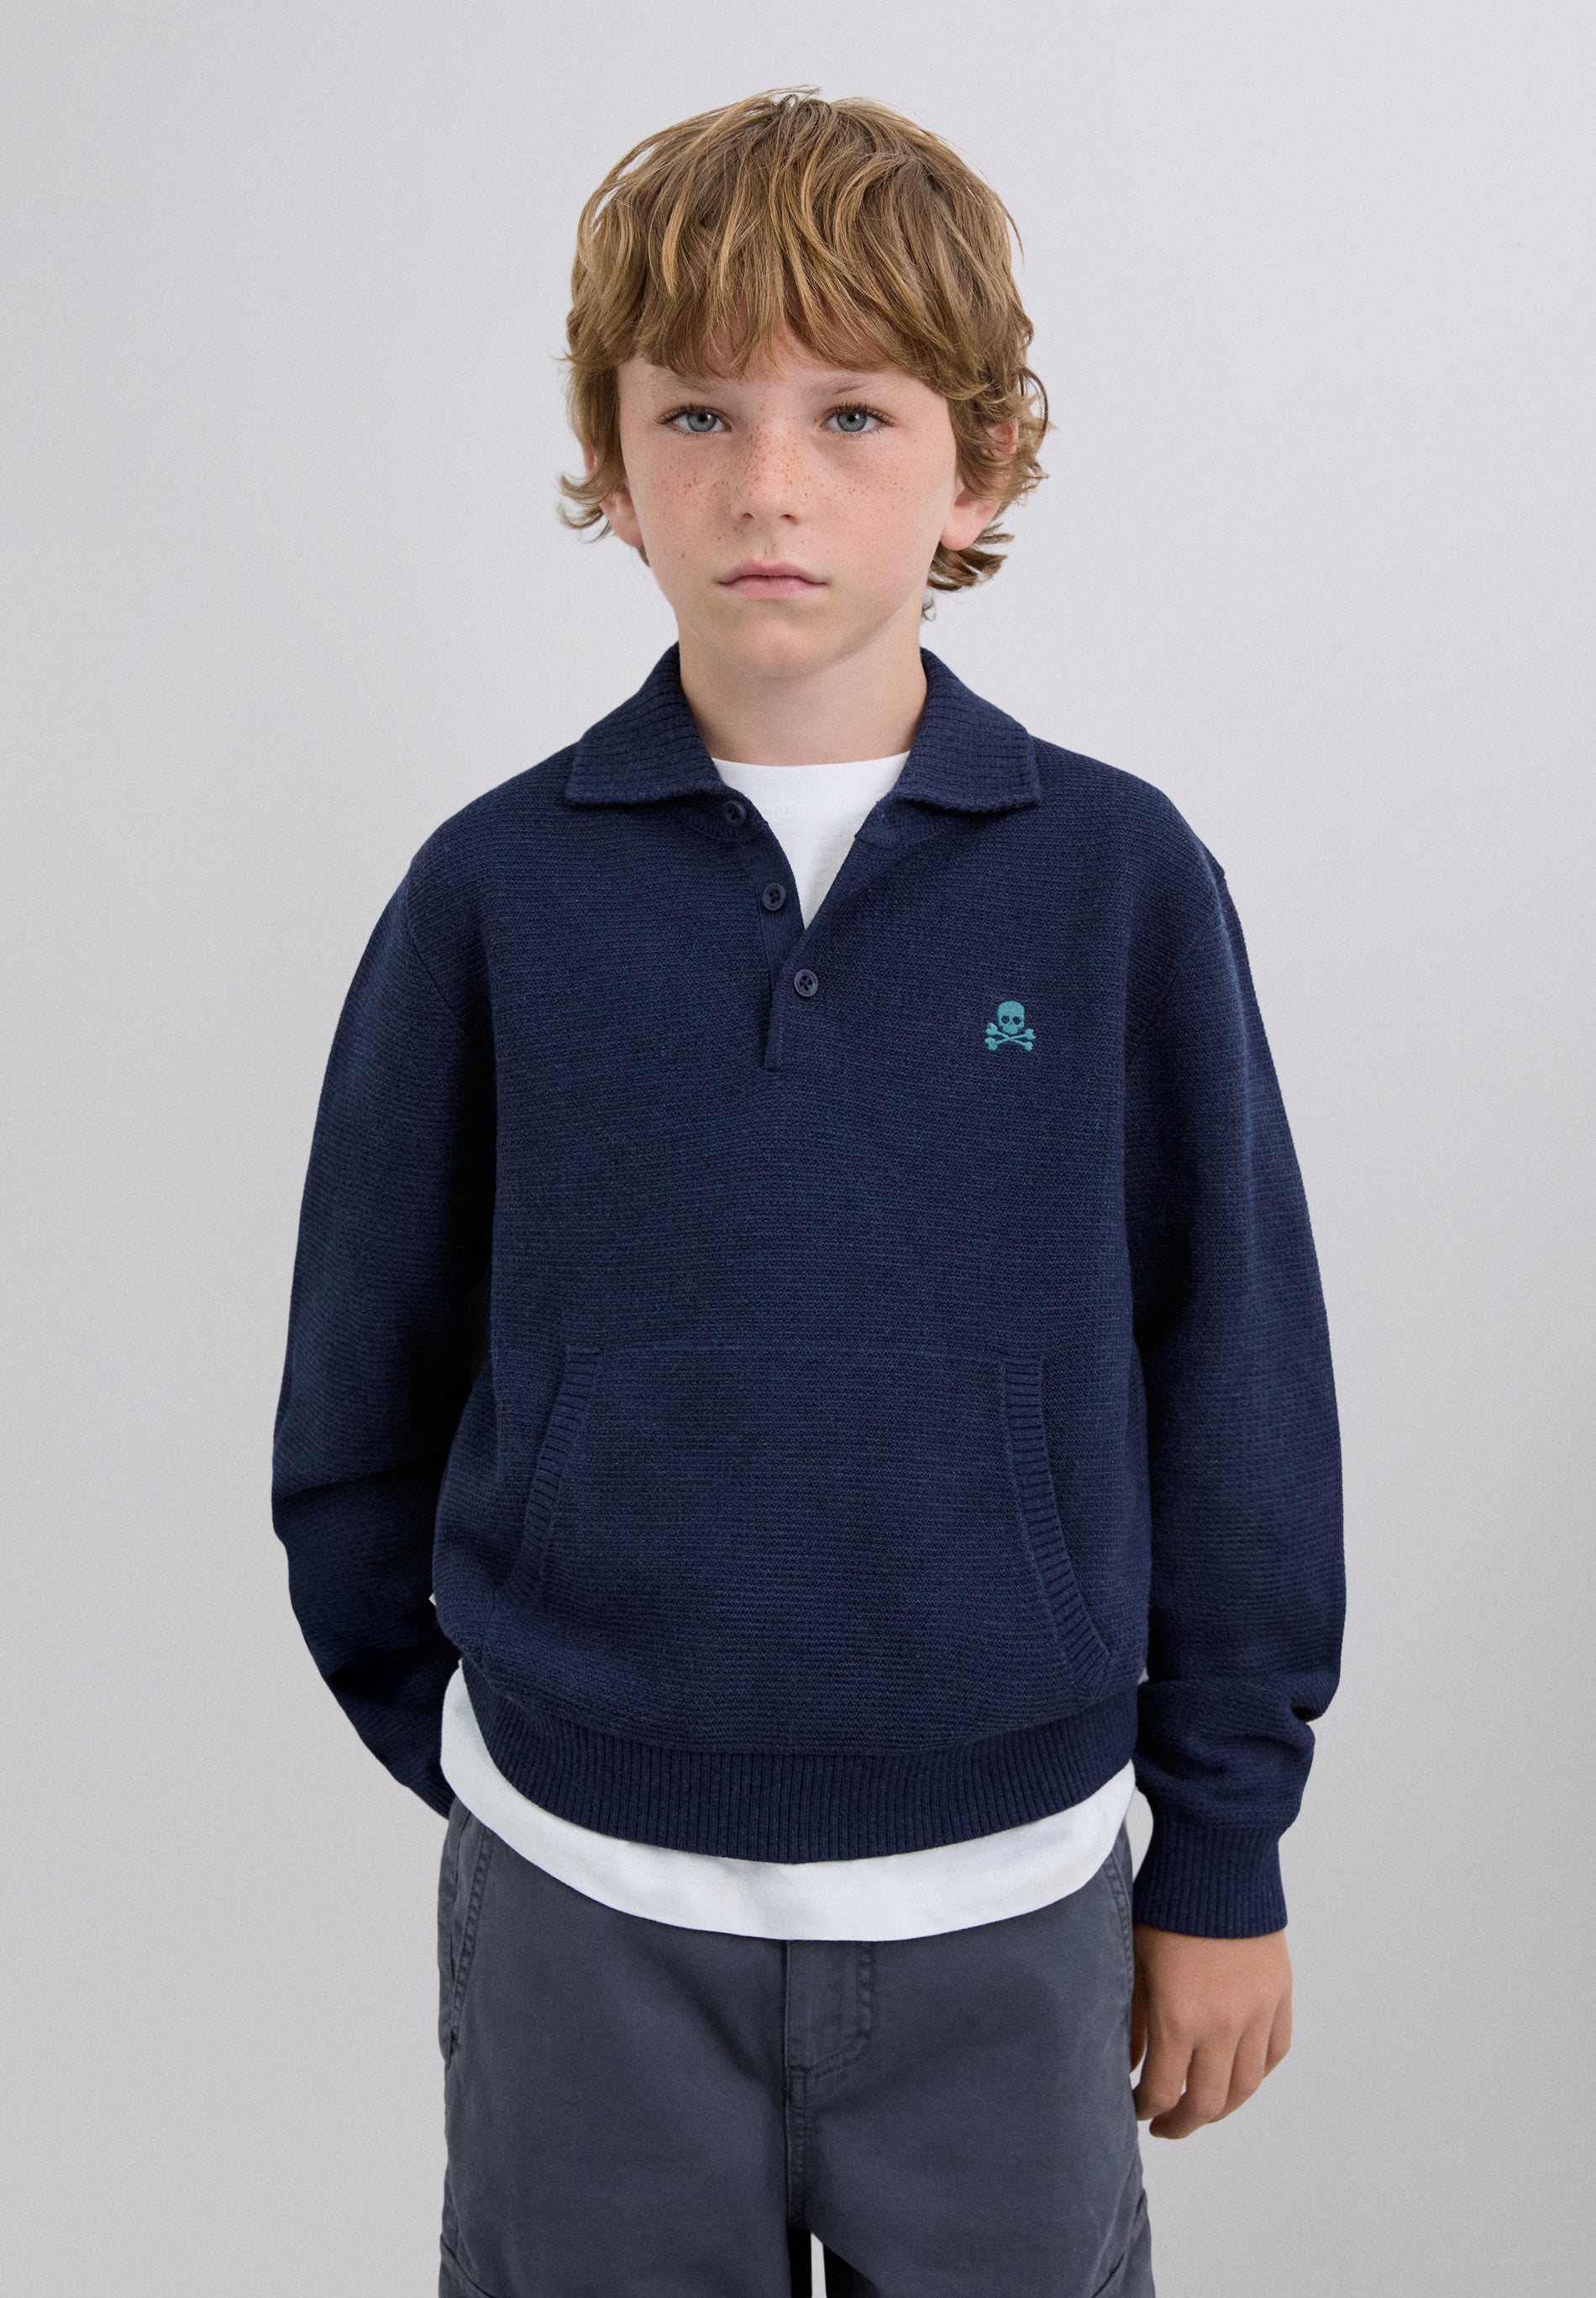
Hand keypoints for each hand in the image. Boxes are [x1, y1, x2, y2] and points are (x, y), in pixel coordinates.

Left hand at [1129, 1924, 1291, 2138]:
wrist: (1217, 1861)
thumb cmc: (1165, 1905)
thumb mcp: (1134, 1961)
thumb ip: (1132, 2019)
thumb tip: (1128, 2065)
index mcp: (1178, 2017)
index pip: (1162, 2091)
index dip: (1144, 2110)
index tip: (1132, 2110)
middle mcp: (1223, 2025)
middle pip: (1207, 2102)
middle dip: (1181, 2122)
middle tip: (1164, 2124)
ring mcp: (1258, 2012)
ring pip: (1245, 2087)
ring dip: (1222, 2106)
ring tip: (1200, 2107)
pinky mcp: (1280, 1995)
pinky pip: (1274, 2053)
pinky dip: (1256, 2073)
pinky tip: (1237, 2074)